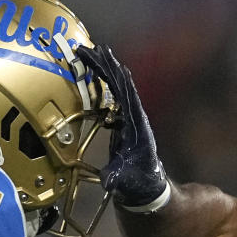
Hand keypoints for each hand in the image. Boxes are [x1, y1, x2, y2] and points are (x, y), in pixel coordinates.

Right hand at [75, 43, 170, 212]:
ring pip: (117, 89)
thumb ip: (116, 179)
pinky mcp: (123, 123)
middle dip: (105, 66)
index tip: (105, 60)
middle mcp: (135, 118)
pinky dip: (103, 83)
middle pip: (120, 85)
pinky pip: (113, 97)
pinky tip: (94, 74)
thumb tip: (108, 180)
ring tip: (91, 53)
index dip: (115, 78)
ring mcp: (129, 119)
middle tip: (89, 48)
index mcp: (137, 126)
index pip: (126, 95)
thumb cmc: (138, 183)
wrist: (147, 189)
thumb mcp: (125, 182)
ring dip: (104, 71)